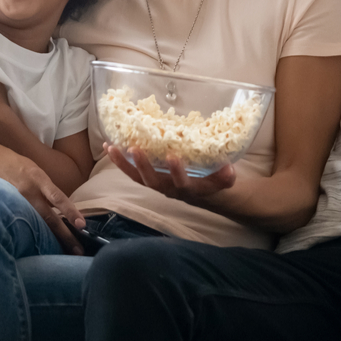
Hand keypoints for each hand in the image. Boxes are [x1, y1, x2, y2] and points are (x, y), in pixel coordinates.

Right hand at [0, 150, 86, 255]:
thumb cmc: (12, 163)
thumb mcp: (33, 170)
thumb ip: (46, 188)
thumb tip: (61, 208)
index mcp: (38, 178)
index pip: (58, 197)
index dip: (71, 212)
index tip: (82, 226)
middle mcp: (26, 191)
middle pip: (48, 218)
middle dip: (64, 236)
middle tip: (78, 251)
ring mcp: (13, 201)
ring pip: (34, 225)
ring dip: (49, 241)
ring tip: (62, 254)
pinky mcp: (1, 207)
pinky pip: (17, 224)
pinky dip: (27, 237)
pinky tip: (35, 249)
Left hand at [104, 143, 235, 204]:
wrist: (207, 194)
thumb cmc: (215, 183)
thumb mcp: (226, 180)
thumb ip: (227, 177)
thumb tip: (230, 169)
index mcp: (188, 189)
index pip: (181, 183)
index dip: (176, 172)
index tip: (174, 157)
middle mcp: (169, 189)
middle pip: (152, 181)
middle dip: (142, 166)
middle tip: (135, 149)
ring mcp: (158, 183)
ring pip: (138, 177)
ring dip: (124, 163)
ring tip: (112, 147)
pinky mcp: (150, 177)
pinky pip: (132, 171)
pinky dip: (121, 160)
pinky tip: (110, 146)